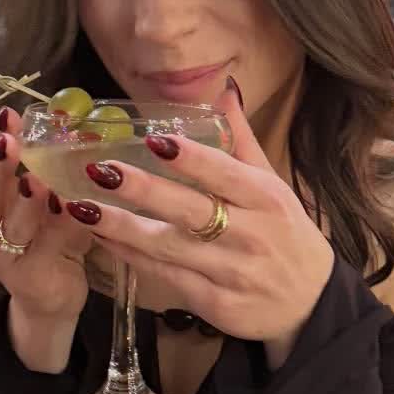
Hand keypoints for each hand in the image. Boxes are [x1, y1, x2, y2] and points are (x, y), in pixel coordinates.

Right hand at [0, 108, 96, 327]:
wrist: (50, 300)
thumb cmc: (48, 243)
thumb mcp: (45, 206)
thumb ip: (49, 175)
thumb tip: (76, 130)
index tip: (6, 116)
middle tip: (11, 139)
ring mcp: (3, 259)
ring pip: (12, 226)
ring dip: (26, 201)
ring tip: (37, 177)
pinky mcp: (27, 279)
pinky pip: (43, 248)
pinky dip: (56, 227)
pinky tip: (70, 207)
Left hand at [66, 80, 333, 360]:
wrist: (312, 304)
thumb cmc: (286, 234)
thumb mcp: (273, 184)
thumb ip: (241, 139)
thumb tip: (223, 88)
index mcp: (267, 198)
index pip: (224, 174)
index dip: (190, 159)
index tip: (153, 140)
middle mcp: (251, 235)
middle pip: (191, 210)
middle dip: (144, 190)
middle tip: (99, 170)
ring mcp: (231, 273)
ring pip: (169, 247)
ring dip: (122, 227)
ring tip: (82, 208)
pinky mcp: (215, 304)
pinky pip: (166, 276)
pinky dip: (132, 257)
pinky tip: (103, 239)